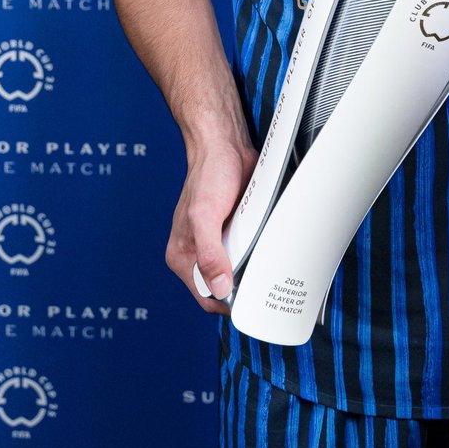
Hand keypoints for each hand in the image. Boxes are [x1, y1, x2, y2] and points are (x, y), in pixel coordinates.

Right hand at [165, 137, 257, 314]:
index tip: (250, 298)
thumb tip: (219, 287)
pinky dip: (258, 250)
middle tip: (263, 276)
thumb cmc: (209, 174)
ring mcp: (218, 242)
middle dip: (243, 284)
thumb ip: (209, 253)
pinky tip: (266, 243)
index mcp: (182, 256)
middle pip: (224, 286)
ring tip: (265, 256)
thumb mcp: (205, 215)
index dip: (228, 301)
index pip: (206, 297)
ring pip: (239, 270)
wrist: (225, 146)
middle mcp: (198, 252)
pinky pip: (248, 251)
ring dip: (253, 267)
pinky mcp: (234, 230)